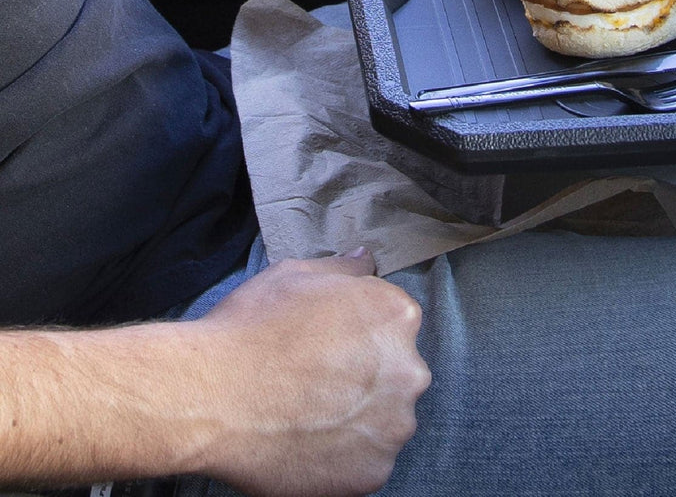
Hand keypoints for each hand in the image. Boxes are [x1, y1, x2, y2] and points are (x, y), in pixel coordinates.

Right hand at [194, 250, 429, 496]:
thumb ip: (344, 269)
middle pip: (397, 372)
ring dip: (358, 419)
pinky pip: (367, 462)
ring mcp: (393, 426)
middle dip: (365, 377)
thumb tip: (365, 259)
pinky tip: (308, 443)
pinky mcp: (372, 473)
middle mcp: (409, 369)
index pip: (394, 324)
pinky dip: (344, 457)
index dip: (358, 334)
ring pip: (385, 421)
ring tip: (309, 415)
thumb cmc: (252, 327)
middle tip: (315, 382)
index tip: (327, 345)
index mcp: (397, 315)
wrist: (208, 396)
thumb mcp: (298, 275)